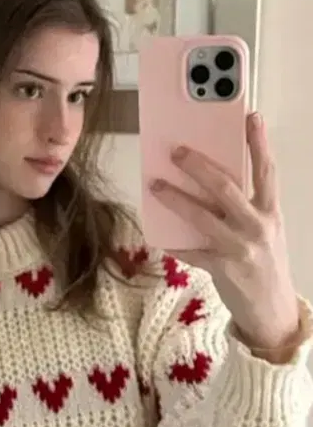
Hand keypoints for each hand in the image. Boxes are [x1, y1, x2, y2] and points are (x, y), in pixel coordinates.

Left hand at [150, 112, 300, 356]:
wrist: (272, 310)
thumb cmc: (264, 263)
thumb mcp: (264, 230)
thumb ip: (244, 208)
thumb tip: (210, 181)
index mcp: (270, 212)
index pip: (266, 171)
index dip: (259, 143)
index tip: (251, 116)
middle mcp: (257, 226)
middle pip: (226, 188)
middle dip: (199, 167)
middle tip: (177, 151)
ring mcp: (240, 248)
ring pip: (202, 216)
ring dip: (175, 198)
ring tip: (156, 185)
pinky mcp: (222, 269)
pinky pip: (190, 251)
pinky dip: (174, 243)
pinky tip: (159, 236)